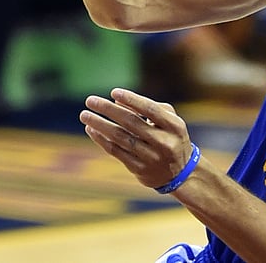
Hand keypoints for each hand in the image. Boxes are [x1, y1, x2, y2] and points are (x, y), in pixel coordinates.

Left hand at [80, 88, 194, 190]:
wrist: (180, 173)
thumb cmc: (171, 138)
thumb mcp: (170, 121)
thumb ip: (149, 108)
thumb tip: (117, 100)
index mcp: (174, 126)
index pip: (150, 110)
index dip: (131, 100)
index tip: (113, 92)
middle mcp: (164, 142)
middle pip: (131, 123)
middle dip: (108, 110)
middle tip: (90, 101)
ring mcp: (151, 157)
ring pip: (120, 138)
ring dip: (100, 125)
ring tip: (85, 115)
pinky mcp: (139, 169)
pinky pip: (116, 152)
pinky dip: (101, 140)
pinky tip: (91, 129)